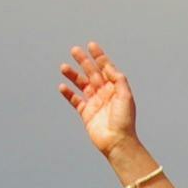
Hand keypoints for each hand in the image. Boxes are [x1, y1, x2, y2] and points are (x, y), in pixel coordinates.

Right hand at [59, 41, 139, 158]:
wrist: (117, 142)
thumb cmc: (124, 120)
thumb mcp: (125, 95)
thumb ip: (118, 79)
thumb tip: (108, 66)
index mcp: (115, 88)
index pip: (106, 68)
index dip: (99, 56)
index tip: (91, 46)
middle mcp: (105, 94)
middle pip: (92, 73)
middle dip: (83, 61)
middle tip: (74, 50)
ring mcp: (95, 103)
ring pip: (81, 85)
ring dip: (73, 75)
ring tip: (63, 67)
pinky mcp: (86, 114)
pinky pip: (75, 101)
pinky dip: (68, 94)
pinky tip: (62, 86)